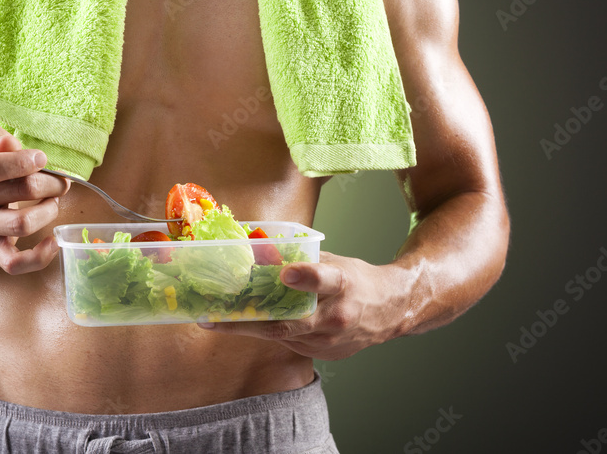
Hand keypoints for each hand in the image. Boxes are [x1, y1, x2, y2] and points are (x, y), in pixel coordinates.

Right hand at [0, 125, 69, 273]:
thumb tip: (8, 144)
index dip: (19, 163)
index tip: (41, 159)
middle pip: (13, 193)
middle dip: (48, 183)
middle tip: (60, 179)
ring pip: (20, 224)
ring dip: (48, 210)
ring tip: (54, 199)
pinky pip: (13, 263)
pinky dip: (39, 257)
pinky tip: (53, 241)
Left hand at [197, 252, 408, 359]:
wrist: (391, 310)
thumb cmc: (358, 280)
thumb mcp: (334, 260)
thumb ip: (300, 260)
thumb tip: (259, 252)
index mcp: (344, 283)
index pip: (325, 280)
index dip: (306, 277)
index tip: (286, 273)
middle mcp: (338, 316)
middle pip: (291, 321)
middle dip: (249, 320)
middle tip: (215, 316)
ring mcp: (331, 341)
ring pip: (283, 335)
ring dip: (250, 327)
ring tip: (216, 318)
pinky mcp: (324, 354)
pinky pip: (290, 342)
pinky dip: (269, 331)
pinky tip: (249, 322)